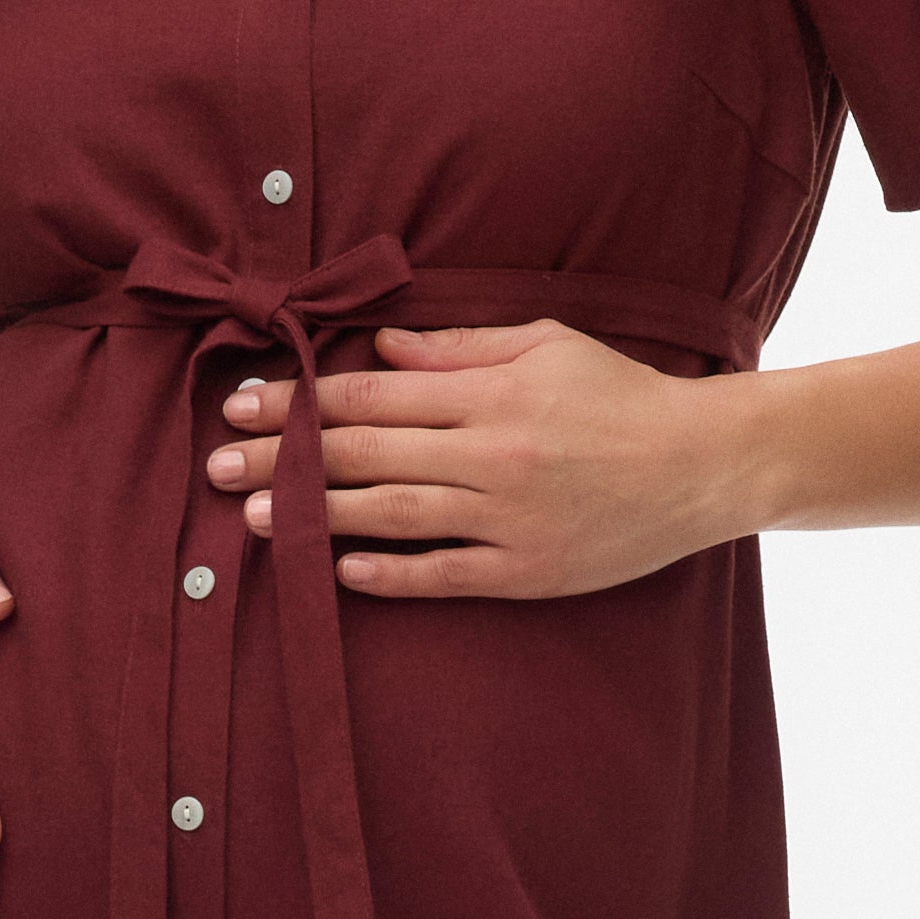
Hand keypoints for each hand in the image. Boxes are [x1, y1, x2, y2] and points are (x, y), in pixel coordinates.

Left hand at [204, 322, 750, 599]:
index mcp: (490, 393)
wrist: (704, 464)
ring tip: (251, 519)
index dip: (298, 402)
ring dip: (313, 515)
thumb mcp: (545, 345)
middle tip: (216, 466)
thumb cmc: (622, 395)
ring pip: (390, 514)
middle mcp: (491, 454)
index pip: (370, 396)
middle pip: (363, 454)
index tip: (243, 406)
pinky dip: (386, 573)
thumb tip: (378, 349)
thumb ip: (458, 349)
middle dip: (281, 460)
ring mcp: (507, 518)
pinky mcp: (527, 569)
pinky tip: (337, 568)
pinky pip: (441, 574)